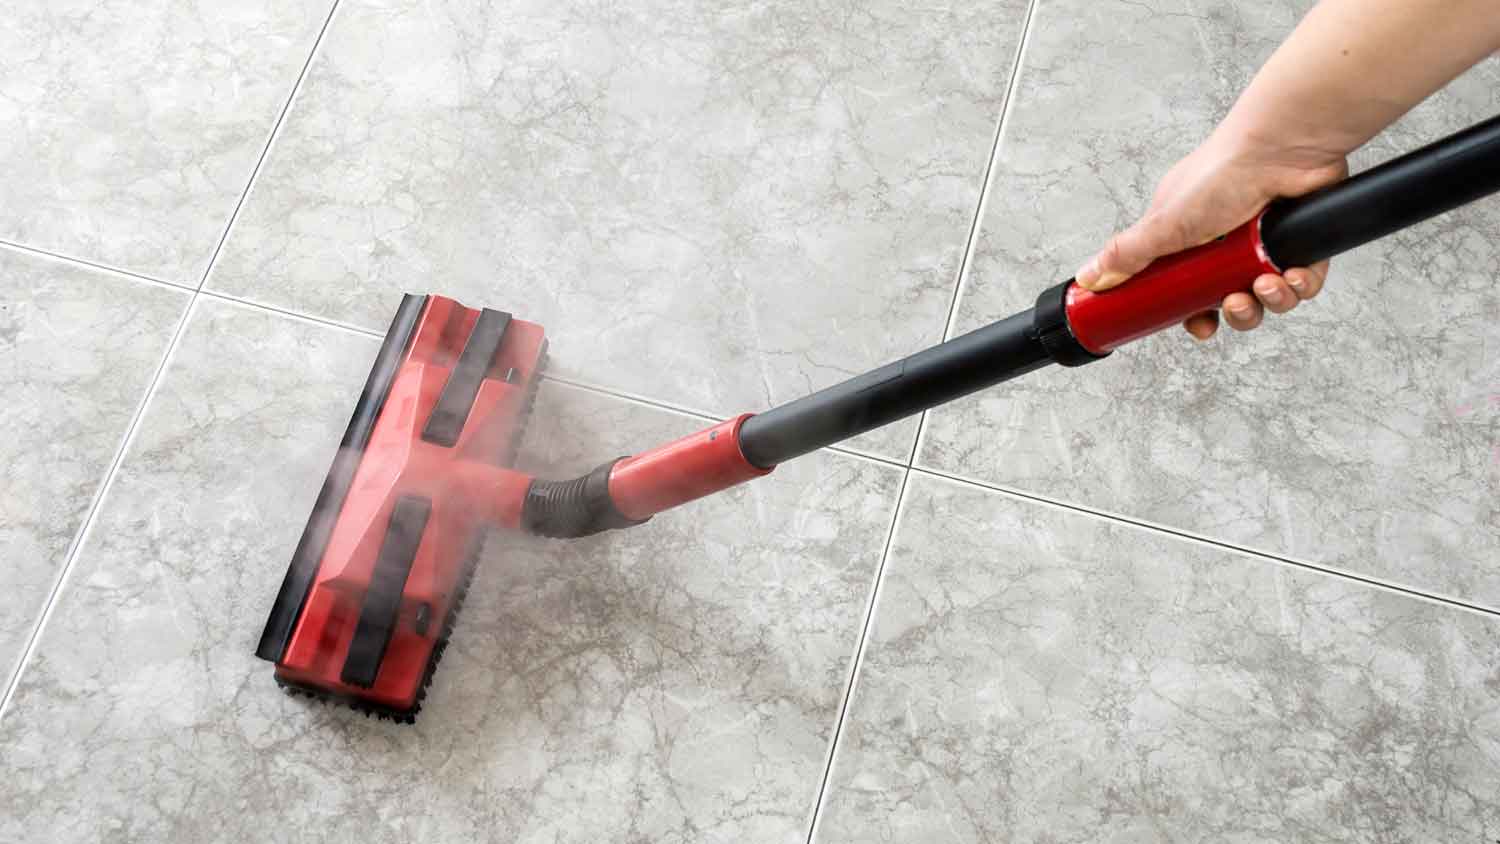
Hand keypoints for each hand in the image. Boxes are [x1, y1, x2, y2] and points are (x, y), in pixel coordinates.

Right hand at [1074, 130, 1347, 338]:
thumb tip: (1089, 278)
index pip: (1188, 288)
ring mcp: (1268, 241)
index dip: (1194, 312)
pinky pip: (1304, 283)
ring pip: (1270, 296)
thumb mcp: (1163, 223)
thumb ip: (1126, 255)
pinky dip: (1299, 286)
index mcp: (1192, 236)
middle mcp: (1230, 241)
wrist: (1281, 147)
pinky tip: (1290, 276)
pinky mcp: (1304, 241)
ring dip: (1268, 302)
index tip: (1198, 325)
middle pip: (1231, 299)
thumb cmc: (1221, 174)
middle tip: (1232, 305)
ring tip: (1262, 287)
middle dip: (1235, 313)